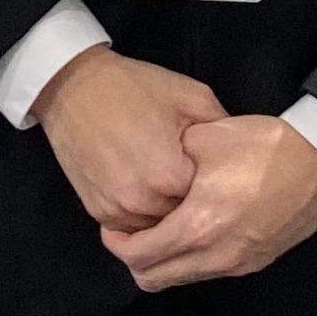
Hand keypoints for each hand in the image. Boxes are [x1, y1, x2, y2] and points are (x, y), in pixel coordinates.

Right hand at [34, 45, 226, 231]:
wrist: (72, 86)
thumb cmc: (135, 88)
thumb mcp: (193, 97)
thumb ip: (224, 130)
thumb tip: (244, 156)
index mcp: (170, 175)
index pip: (211, 202)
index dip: (218, 189)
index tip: (222, 178)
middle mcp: (142, 201)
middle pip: (184, 221)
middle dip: (193, 205)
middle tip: (197, 183)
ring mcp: (116, 210)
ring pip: (157, 229)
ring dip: (167, 214)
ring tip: (170, 187)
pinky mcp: (97, 211)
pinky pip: (131, 228)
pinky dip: (142, 215)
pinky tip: (147, 191)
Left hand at [101, 115, 316, 290]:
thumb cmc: (265, 145)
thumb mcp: (204, 139)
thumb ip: (165, 158)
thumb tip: (144, 168)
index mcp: (198, 227)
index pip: (138, 257)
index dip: (116, 243)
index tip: (113, 225)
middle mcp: (216, 256)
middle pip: (153, 280)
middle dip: (134, 258)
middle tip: (131, 231)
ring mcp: (238, 264)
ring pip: (181, 278)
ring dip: (163, 260)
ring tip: (162, 227)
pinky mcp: (257, 262)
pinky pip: (207, 272)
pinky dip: (190, 258)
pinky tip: (193, 228)